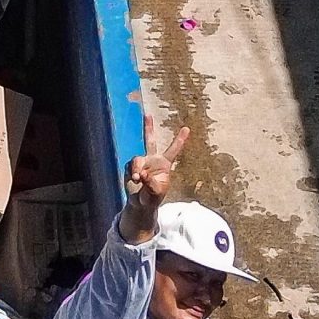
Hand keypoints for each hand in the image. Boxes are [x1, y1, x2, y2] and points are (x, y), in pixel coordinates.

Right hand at [123, 109, 188, 226]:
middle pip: (150, 141)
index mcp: (164, 164)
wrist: (140, 203)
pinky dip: (133, 172)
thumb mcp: (156, 192)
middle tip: (147, 114)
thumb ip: (151, 182)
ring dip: (138, 168)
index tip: (187, 128)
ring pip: (138, 159)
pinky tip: (135, 180)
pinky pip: (131, 166)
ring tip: (138, 179)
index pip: (173, 150)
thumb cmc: (153, 197)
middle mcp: (152, 160)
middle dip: (148, 128)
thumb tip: (141, 174)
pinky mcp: (131, 168)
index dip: (179, 140)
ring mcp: (141, 163)